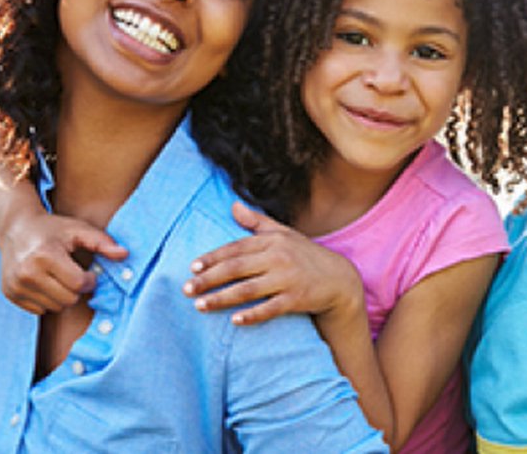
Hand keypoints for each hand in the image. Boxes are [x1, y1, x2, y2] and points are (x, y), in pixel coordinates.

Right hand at [0, 213, 127, 314]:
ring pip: (54, 308)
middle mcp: (27, 272)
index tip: (87, 272)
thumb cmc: (52, 229)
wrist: (15, 228)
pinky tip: (43, 282)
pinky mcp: (9, 293)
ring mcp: (16, 285)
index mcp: (45, 255)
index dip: (89, 280)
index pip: (78, 284)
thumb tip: (126, 255)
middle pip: (68, 300)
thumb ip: (103, 242)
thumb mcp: (78, 229)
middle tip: (72, 274)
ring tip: (56, 276)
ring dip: (61, 296)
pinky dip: (46, 300)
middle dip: (76, 289)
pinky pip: (39, 310)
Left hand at [183, 202, 362, 324]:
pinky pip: (270, 308)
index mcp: (272, 241)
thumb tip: (233, 205)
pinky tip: (234, 321)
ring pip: (248, 289)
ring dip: (221, 298)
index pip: (235, 248)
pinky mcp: (297, 299)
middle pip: (236, 269)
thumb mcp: (283, 234)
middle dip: (208, 279)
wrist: (339, 279)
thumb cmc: (305, 255)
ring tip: (200, 306)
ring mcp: (288, 278)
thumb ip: (256, 222)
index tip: (192, 267)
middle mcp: (278, 257)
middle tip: (186, 289)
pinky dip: (252, 314)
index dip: (213, 258)